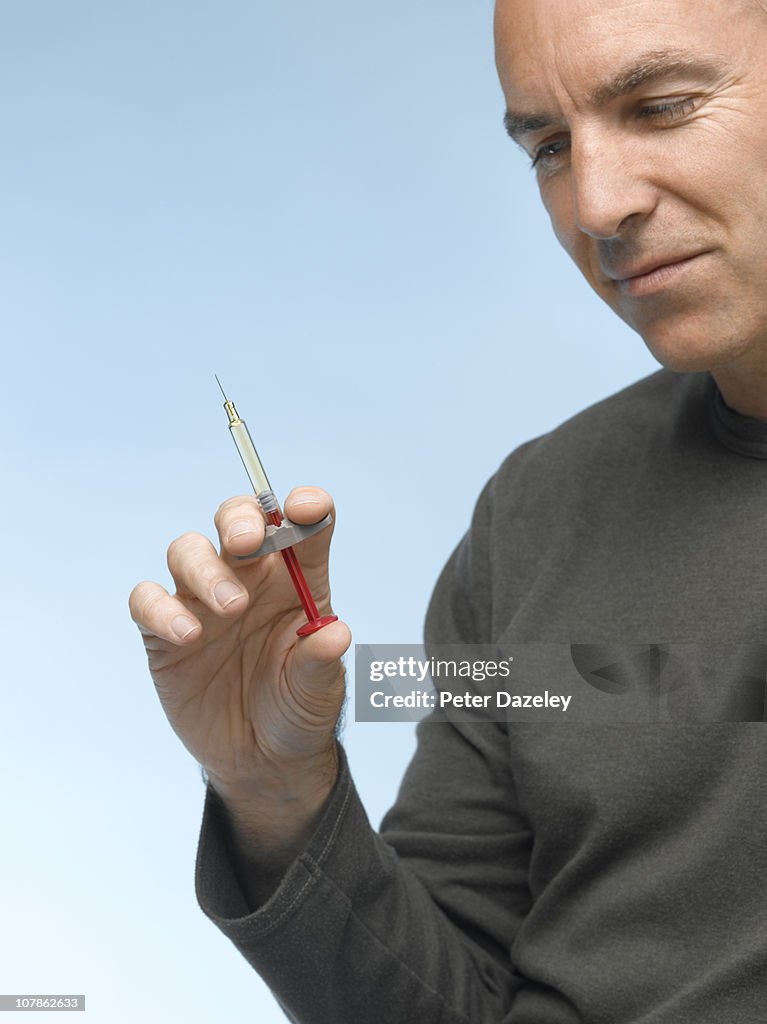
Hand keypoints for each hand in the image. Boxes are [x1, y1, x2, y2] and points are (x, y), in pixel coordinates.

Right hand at [129, 487, 350, 811]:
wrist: (262, 760)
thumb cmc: (298, 709)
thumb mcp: (319, 690)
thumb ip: (321, 660)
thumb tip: (335, 633)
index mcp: (295, 578)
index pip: (301, 525)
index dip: (305, 506)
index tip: (305, 509)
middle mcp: (248, 578)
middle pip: (236, 520)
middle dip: (239, 518)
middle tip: (246, 542)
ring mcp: (202, 600)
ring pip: (187, 550)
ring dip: (205, 568)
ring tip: (229, 607)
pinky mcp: (164, 631)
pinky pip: (148, 600)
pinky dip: (162, 608)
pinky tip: (188, 635)